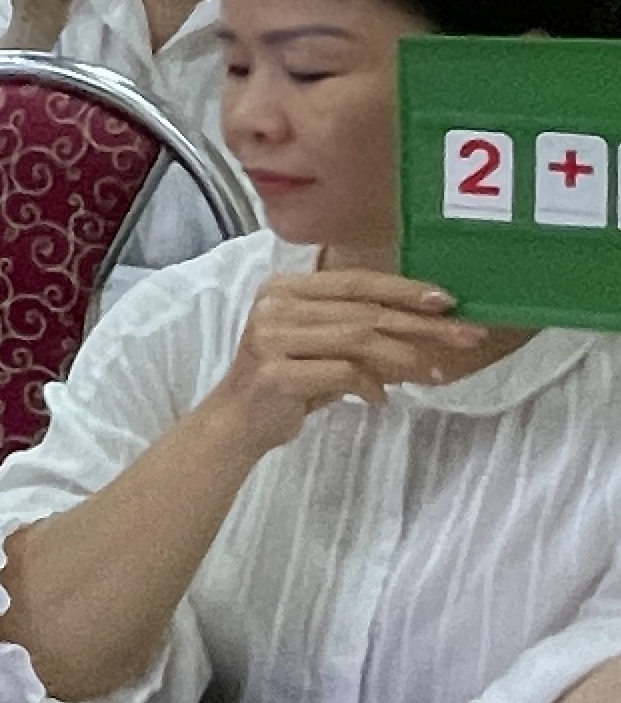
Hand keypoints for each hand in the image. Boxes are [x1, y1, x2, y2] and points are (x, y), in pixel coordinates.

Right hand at [208, 269, 481, 449]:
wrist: (237, 421)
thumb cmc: (287, 381)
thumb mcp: (323, 347)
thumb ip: (360, 332)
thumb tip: (429, 327)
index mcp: (284, 289)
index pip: (355, 281)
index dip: (404, 289)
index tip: (448, 301)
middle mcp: (274, 305)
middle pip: (363, 310)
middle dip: (422, 324)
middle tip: (466, 335)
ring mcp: (270, 337)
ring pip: (358, 338)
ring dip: (406, 356)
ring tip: (436, 372)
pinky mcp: (275, 373)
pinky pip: (342, 373)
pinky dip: (371, 386)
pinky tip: (381, 399)